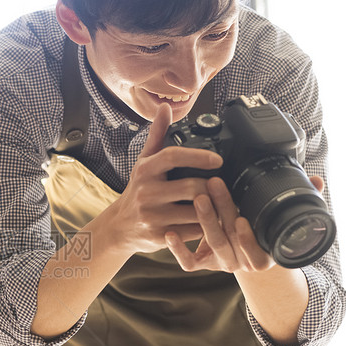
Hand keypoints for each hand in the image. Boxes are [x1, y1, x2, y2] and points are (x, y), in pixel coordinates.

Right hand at [104, 103, 220, 254]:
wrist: (120, 227)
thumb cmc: (137, 191)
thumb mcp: (143, 163)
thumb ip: (157, 135)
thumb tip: (165, 108)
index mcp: (145, 170)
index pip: (173, 156)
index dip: (198, 156)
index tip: (217, 160)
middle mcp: (146, 192)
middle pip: (192, 188)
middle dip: (212, 188)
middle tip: (225, 187)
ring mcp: (152, 216)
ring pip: (196, 212)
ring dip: (214, 208)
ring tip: (224, 203)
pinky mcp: (160, 236)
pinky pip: (193, 231)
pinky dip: (206, 227)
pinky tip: (211, 222)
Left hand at [165, 170, 325, 272]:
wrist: (247, 256)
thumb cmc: (262, 232)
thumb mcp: (280, 219)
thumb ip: (300, 199)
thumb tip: (318, 181)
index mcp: (264, 255)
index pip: (255, 246)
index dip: (249, 237)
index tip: (243, 219)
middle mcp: (243, 262)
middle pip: (229, 238)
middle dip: (222, 210)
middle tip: (214, 185)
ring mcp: (222, 263)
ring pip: (211, 243)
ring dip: (204, 220)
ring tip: (198, 196)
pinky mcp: (202, 264)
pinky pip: (188, 263)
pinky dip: (178, 250)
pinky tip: (169, 234)